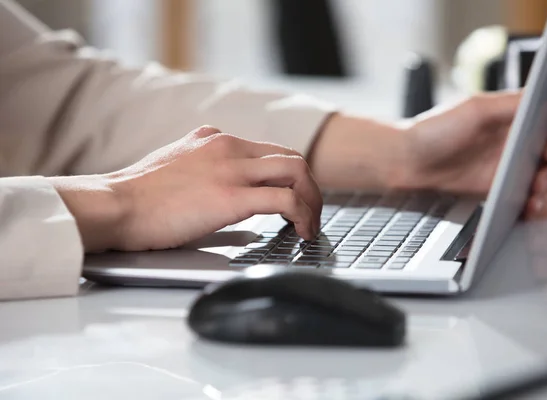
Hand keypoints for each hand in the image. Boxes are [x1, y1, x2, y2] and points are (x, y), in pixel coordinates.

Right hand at [50, 126, 321, 251]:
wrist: (113, 204)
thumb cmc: (136, 196)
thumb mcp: (174, 165)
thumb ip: (201, 166)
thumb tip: (217, 185)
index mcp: (214, 139)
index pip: (270, 150)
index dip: (290, 176)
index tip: (294, 197)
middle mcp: (228, 146)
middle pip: (291, 158)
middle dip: (309, 187)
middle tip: (311, 213)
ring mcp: (231, 169)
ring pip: (296, 171)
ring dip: (312, 200)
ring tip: (310, 225)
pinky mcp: (231, 196)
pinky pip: (285, 200)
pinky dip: (302, 215)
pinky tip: (300, 232)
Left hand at [406, 92, 546, 218]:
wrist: (407, 164)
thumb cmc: (433, 132)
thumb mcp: (474, 109)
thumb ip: (511, 103)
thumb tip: (542, 98)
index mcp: (518, 117)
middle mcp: (520, 141)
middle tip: (540, 181)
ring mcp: (514, 168)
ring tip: (533, 200)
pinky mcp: (503, 191)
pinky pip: (535, 200)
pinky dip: (539, 206)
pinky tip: (528, 209)